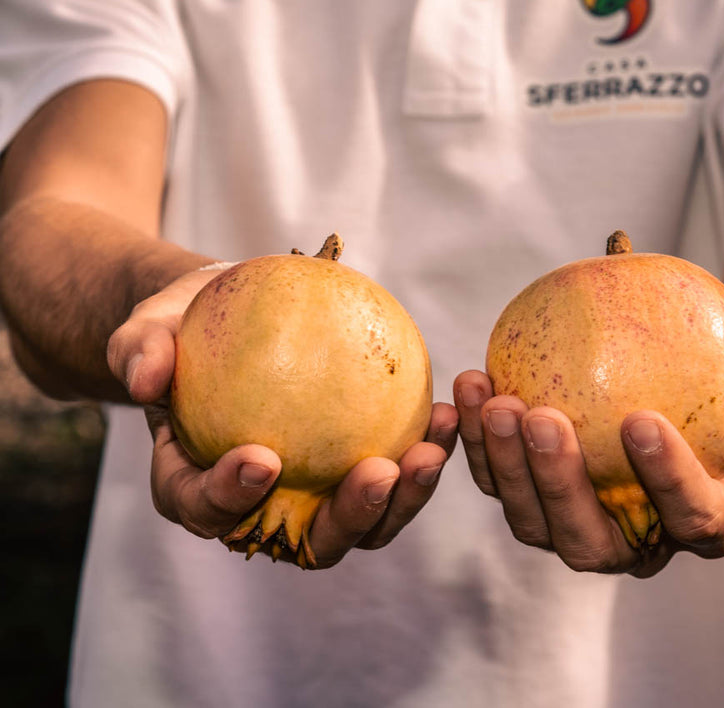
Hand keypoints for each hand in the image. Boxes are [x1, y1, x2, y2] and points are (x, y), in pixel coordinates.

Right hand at [107, 265, 457, 567]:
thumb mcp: (151, 326)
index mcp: (195, 485)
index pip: (204, 508)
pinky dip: (423, 453)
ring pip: (363, 521)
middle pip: (304, 541)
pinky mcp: (353, 471)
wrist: (230, 318)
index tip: (264, 458)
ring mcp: (313, 496)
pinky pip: (394, 473)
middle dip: (346, 520)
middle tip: (378, 472)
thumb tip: (144, 379)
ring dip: (405, 496)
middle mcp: (259, 508)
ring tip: (433, 447)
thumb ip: (140, 349)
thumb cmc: (186, 326)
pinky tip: (447, 413)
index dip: (229, 498)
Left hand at [454, 328, 723, 577]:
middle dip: (559, 485)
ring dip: (502, 464)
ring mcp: (578, 521)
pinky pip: (497, 474)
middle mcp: (638, 539)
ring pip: (530, 518)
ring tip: (491, 395)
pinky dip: (474, 437)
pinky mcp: (534, 491)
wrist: (687, 379)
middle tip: (539, 415)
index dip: (668, 482)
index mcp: (707, 519)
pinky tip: (468, 382)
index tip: (640, 421)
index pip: (692, 519)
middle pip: (590, 540)